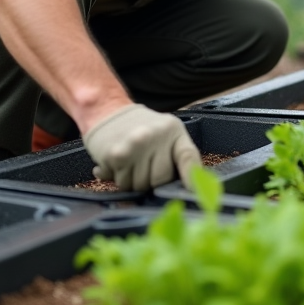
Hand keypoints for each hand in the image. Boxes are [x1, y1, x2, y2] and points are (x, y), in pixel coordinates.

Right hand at [82, 104, 201, 190]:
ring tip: (130, 162)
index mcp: (173, 130)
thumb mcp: (166, 133)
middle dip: (152, 181)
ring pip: (139, 186)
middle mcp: (156, 136)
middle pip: (160, 180)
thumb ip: (178, 156)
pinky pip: (121, 183)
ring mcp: (135, 144)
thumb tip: (192, 188)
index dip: (192, 177)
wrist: (107, 111)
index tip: (196, 193)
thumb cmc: (140, 128)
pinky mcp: (116, 154)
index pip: (187, 156)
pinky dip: (117, 178)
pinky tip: (117, 163)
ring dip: (133, 181)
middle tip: (144, 165)